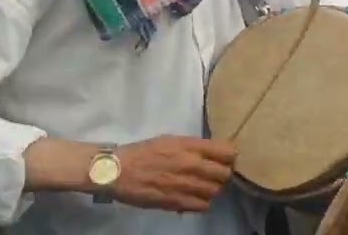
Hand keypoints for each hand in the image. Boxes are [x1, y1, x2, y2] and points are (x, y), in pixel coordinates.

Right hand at [110, 136, 235, 212]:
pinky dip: (201, 203)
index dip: (229, 157)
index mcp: (190, 146)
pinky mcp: (176, 202)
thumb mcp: (171, 140)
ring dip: (212, 190)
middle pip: (225, 174)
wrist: (118, 171)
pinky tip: (193, 198)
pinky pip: (202, 206)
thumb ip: (193, 147)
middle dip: (222, 174)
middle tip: (214, 175)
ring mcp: (185, 185)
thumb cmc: (143, 152)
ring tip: (203, 187)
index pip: (227, 152)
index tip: (225, 160)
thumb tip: (213, 153)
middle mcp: (192, 164)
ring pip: (215, 191)